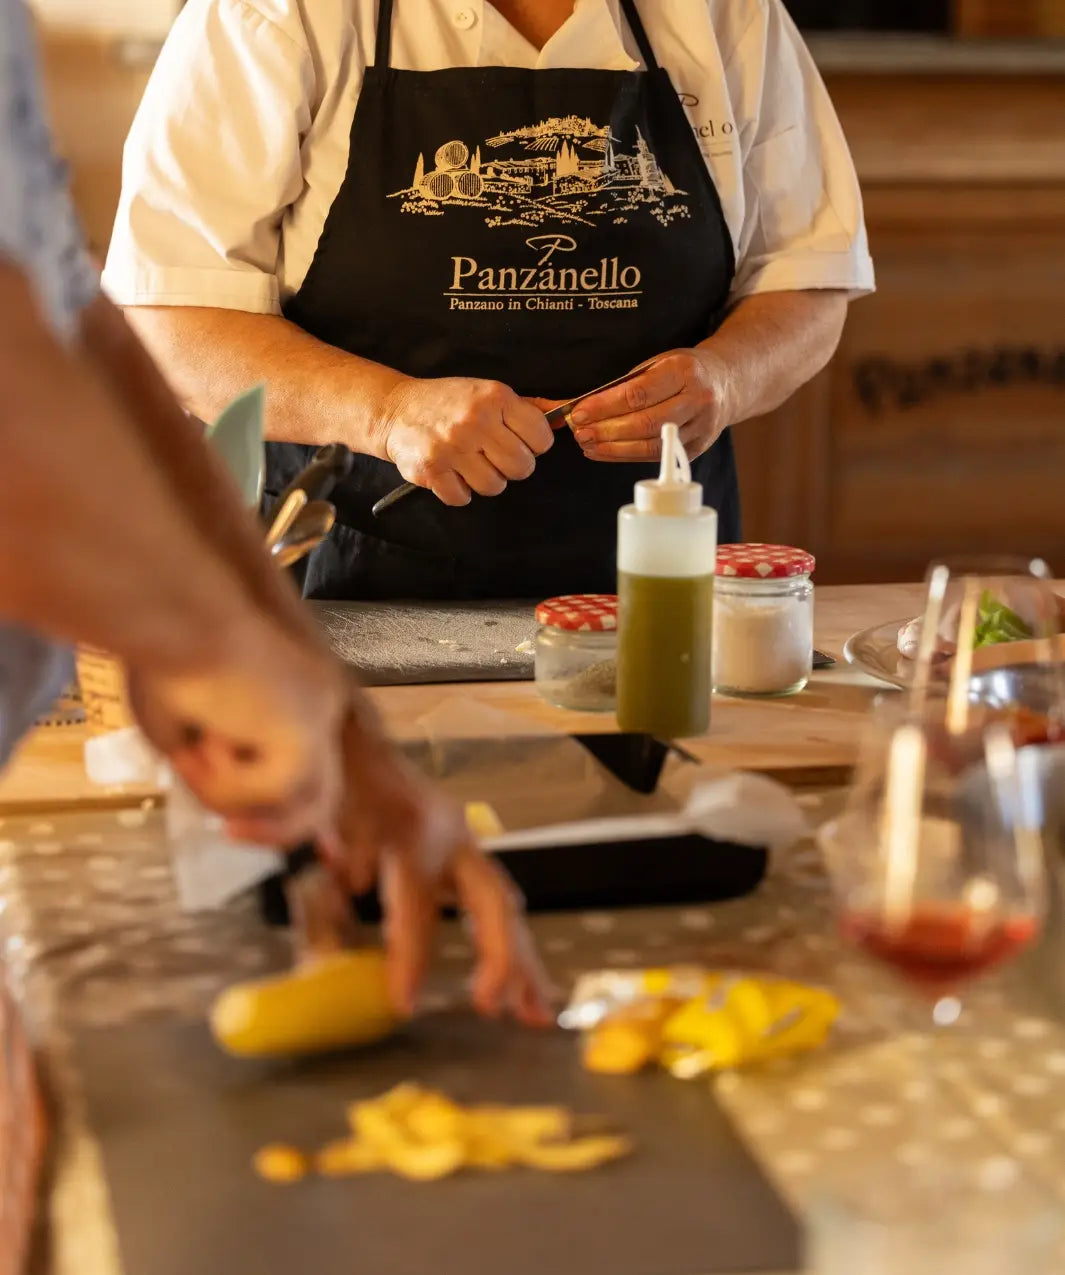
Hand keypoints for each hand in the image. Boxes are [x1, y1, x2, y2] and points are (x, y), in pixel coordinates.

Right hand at [127, 620, 345, 848]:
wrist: (176, 615)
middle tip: (231, 834)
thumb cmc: (164, 654)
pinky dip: (225, 781)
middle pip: (322, 792)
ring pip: (293, 800)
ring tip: (192, 751)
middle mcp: (322, 700)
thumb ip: (212, 769)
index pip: (314, 760)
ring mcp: (322, 718)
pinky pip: (270, 794)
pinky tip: (206, 737)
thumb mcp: (183, 727)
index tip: (254, 828)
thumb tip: (229, 812)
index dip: (290, 807)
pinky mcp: (310, 735)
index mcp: (301, 688)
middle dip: (277, 827)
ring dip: (229, 791)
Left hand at [323, 695, 553, 1026]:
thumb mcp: (323, 810)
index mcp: (412, 826)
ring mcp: (464, 846)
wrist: (355, 742)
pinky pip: (497, 906)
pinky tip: (525, 989)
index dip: (412, 952)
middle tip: (491, 1008)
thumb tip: (351, 880)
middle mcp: (450, 836)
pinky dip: (513, 949)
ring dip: (522, 961)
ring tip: (535, 1015)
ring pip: (505, 907)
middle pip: (490, 899)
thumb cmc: (335, 780)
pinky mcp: (464, 858)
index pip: (418, 898)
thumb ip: (339, 843)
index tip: (405, 1003)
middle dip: (498, 956)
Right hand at [380, 375, 553, 505]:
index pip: (541, 438)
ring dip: (485, 480)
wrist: (397, 410)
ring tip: (470, 462)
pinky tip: (451, 472)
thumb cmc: (449, 403)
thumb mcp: (487, 393)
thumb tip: (564, 419)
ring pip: (494, 486)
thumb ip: (525, 409)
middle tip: (494, 456)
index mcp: (495, 397)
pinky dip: (459, 491)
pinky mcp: (431, 470)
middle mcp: (475, 420)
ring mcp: (452, 447)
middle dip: (511, 466)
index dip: (533, 445)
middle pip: (522, 468)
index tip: (519, 442)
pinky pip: (463, 498)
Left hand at [562, 349, 733, 462]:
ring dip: (614, 448)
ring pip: (651, 445)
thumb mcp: (656, 365)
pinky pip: (656, 457)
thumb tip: (576, 405)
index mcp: (684, 370)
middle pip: (645, 423)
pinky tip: (604, 452)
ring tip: (588, 445)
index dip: (605, 406)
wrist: (725, 383)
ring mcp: (700, 428)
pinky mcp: (696, 449)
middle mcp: (697, 400)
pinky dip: (626, 456)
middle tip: (580, 433)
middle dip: (607, 430)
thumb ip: (620, 385)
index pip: (639, 393)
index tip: (579, 413)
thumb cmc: (681, 372)